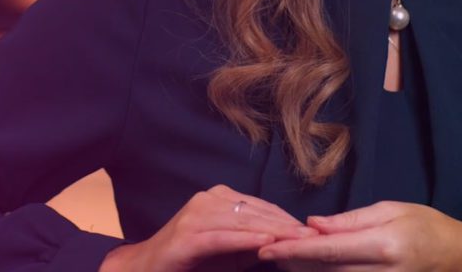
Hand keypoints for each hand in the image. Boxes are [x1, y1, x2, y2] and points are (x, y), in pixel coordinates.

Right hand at [99, 184, 315, 271]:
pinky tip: (266, 242)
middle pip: (254, 212)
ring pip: (242, 221)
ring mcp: (196, 215)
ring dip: (273, 230)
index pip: (260, 207)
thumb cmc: (191, 262)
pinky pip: (223, 237)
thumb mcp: (229, 252)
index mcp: (217, 198)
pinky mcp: (188, 237)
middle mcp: (207, 200)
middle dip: (286, 225)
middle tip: (315, 237)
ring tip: (299, 240)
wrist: (148, 268)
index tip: (314, 232)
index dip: (287, 218)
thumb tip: (287, 243)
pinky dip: (246, 239)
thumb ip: (253, 244)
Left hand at [258, 201, 461, 270]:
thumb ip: (349, 221)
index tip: (266, 248)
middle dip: (290, 262)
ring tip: (277, 258)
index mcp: (381, 246)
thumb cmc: (423, 225)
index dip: (294, 251)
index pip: (327, 251)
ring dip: (302, 271)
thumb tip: (313, 224)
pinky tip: (305, 267)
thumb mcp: (388, 210)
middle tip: (262, 250)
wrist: (458, 256)